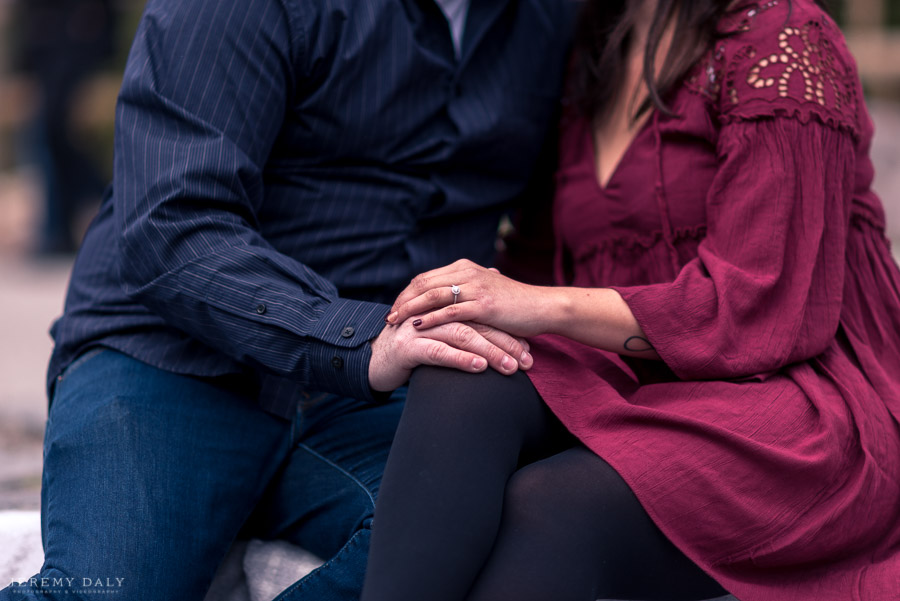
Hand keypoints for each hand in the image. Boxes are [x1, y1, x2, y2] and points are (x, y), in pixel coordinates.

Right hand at [368, 316, 533, 391]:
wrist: (373, 360)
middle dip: (504, 342)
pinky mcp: (407, 347)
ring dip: (490, 351)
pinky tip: (479, 368)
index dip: (506, 330)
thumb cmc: (411, 347)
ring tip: (511, 367)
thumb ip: (462, 317)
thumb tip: (486, 302)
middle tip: (527, 360)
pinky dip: (460, 359)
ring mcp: (418, 328)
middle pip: (475, 322)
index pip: (481, 314)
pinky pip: (438, 352)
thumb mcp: (437, 331)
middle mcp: (432, 312)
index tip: (528, 349)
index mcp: (442, 306)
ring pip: (461, 335)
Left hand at [384, 259, 551, 336]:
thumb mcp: (487, 291)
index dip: (407, 293)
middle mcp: (467, 273)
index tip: (394, 307)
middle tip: (388, 317)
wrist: (543, 307)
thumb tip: (449, 297)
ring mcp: (476, 288)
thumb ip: (467, 291)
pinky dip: (430, 318)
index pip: (426, 277)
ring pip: (433, 296)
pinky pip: (450, 311)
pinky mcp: (484, 305)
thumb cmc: (516, 304)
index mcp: (465, 268)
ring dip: (410, 309)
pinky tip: (416, 327)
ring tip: (395, 322)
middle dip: (402, 300)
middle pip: (423, 284)